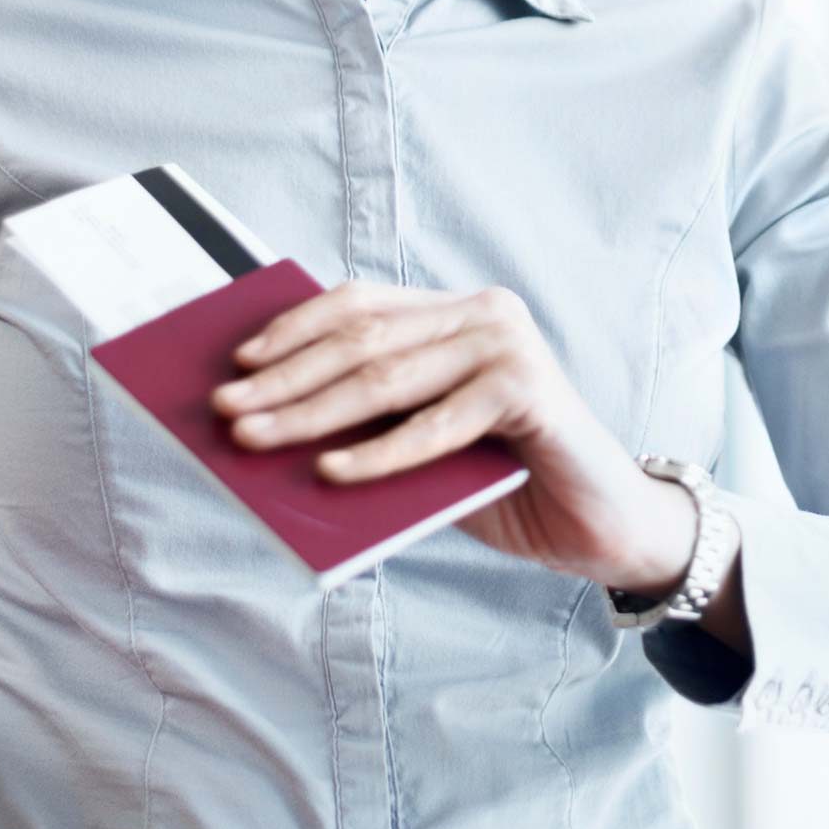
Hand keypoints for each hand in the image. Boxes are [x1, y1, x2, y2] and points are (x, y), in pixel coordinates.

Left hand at [208, 280, 675, 586]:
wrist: (602, 526)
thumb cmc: (508, 482)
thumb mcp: (427, 444)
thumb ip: (373, 422)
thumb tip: (271, 421)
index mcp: (458, 312)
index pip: (361, 302)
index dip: (294, 328)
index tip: (237, 361)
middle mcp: (485, 314)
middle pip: (362, 339)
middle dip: (285, 378)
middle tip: (226, 409)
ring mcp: (509, 347)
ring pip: (387, 376)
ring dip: (311, 413)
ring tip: (256, 438)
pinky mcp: (530, 390)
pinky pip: (435, 424)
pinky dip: (379, 452)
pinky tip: (332, 471)